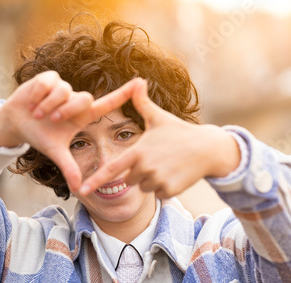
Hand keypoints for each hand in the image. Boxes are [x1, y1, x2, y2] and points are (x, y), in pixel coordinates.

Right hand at [0, 71, 140, 190]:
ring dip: (48, 105)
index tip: (141, 82)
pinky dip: (38, 95)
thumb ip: (69, 167)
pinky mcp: (49, 78)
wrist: (15, 123)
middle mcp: (76, 100)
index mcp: (82, 116)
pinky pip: (49, 83)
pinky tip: (32, 102)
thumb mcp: (55, 152)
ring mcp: (63, 88)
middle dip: (66, 111)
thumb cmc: (39, 135)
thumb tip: (78, 188)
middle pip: (84, 98)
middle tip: (51, 120)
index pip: (106, 104)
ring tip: (37, 114)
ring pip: (64, 91)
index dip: (123, 94)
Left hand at [79, 79, 240, 198]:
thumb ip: (141, 103)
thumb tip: (137, 80)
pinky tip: (174, 174)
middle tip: (155, 159)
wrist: (207, 148)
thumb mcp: (158, 117)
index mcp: (137, 151)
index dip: (95, 180)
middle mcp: (145, 167)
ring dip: (152, 180)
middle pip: (129, 179)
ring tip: (166, 165)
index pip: (111, 169)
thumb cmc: (180, 132)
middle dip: (138, 172)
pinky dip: (164, 187)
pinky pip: (158, 194)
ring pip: (144, 187)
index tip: (83, 189)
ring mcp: (157, 180)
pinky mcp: (169, 190)